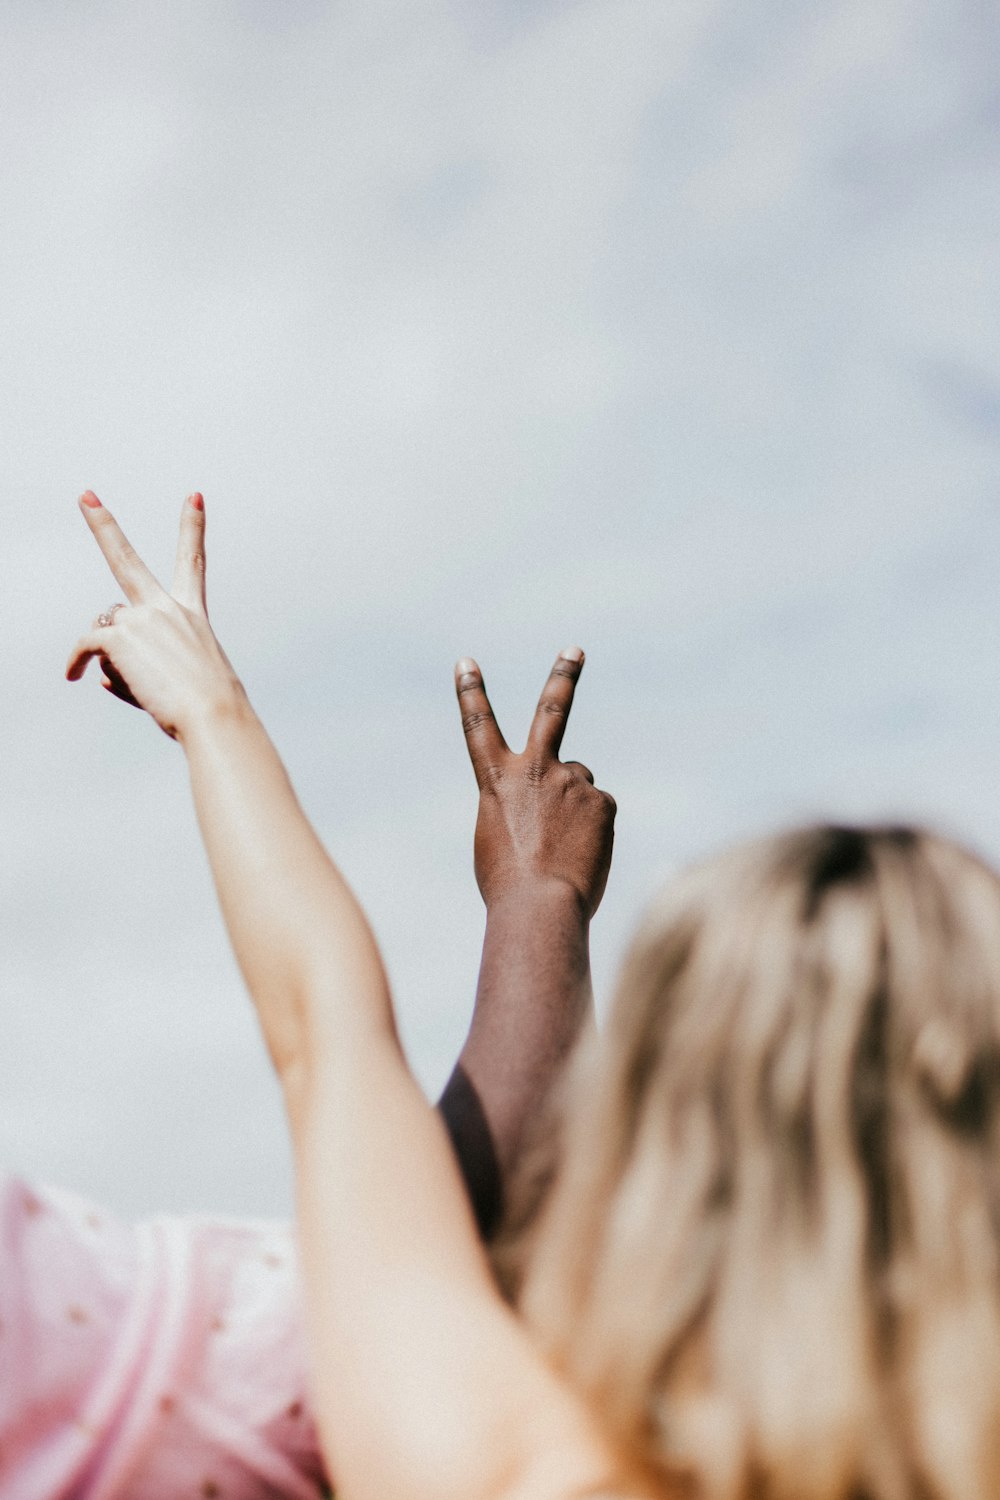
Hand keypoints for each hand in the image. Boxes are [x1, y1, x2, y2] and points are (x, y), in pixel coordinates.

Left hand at [65, 492, 244, 740]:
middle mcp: (167, 608)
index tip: (194, 496)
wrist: (214, 715)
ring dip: (110, 655)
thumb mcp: (181, 683)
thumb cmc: (209, 710)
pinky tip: (73, 676)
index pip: (192, 562)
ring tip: (142, 684)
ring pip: (105, 628)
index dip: (193, 526)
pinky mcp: (119, 636)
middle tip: (85, 496)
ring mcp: (143, 618)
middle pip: (127, 558)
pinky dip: (75, 661)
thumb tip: (98, 673)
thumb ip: (138, 670)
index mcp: (192, 614)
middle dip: (104, 525)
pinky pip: (85, 645)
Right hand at [456, 649, 615, 918]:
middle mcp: (535, 770)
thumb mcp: (499, 838)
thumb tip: (564, 801)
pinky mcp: (601, 800)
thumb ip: (525, 806)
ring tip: (563, 847)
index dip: (471, 693)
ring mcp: (571, 781)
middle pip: (551, 711)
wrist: (539, 906)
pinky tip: (582, 855)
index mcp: (496, 780)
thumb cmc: (509, 885)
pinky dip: (593, 832)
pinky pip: (599, 811)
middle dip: (563, 676)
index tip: (466, 663)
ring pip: (579, 785)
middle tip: (575, 650)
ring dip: (574, 810)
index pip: (478, 727)